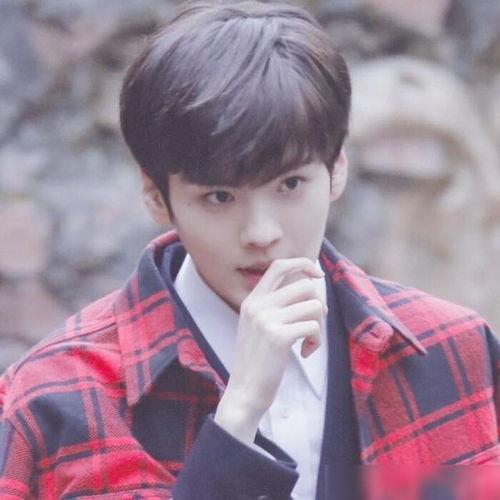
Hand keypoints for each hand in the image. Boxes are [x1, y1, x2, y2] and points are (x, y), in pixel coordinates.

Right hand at [214, 258, 326, 444]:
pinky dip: (316, 340)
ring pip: (314, 306)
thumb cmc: (257, 360)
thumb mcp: (257, 325)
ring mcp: (266, 320)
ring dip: (318, 326)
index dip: (302, 263)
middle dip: (318, 304)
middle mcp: (257, 305)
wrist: (244, 392)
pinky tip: (305, 353)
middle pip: (305, 285)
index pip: (279, 266)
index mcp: (252, 300)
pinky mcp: (278, 337)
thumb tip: (309, 285)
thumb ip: (274, 305)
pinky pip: (313, 326)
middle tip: (313, 323)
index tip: (317, 275)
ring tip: (307, 341)